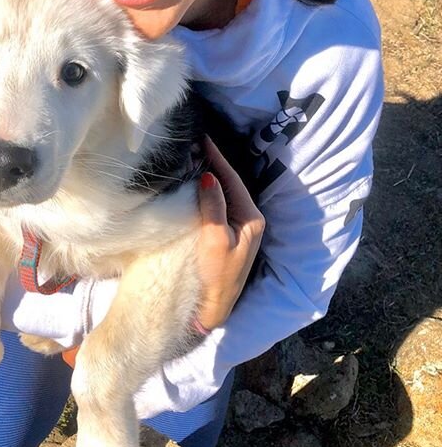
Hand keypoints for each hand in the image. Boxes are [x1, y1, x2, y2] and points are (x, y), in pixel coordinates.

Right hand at [195, 136, 264, 330]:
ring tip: (195, 157)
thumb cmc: (216, 275)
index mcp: (251, 218)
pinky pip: (219, 204)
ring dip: (211, 176)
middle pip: (231, 183)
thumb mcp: (214, 240)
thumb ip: (213, 207)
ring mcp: (240, 227)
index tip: (203, 139)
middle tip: (196, 144)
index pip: (232, 180)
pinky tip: (197, 184)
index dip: (217, 159)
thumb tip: (209, 178)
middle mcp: (249, 219)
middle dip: (215, 163)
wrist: (214, 307)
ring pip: (225, 193)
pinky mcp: (229, 234)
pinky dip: (208, 191)